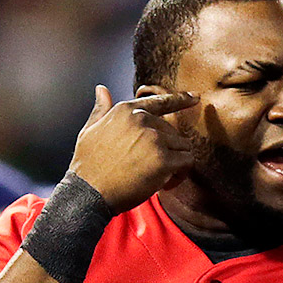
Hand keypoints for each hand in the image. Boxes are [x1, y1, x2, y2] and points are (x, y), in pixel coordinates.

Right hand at [69, 85, 197, 213]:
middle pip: (173, 131)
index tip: (195, 98)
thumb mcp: (89, 130)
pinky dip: (181, 175)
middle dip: (167, 151)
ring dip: (175, 164)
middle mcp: (142, 120)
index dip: (180, 99)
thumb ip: (101, 109)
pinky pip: (187, 162)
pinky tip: (164, 184)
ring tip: (158, 178)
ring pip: (183, 146)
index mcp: (126, 110)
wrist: (88, 193)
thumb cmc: (87, 166)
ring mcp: (154, 139)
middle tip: (151, 170)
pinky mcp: (163, 160)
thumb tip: (101, 89)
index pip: (160, 101)